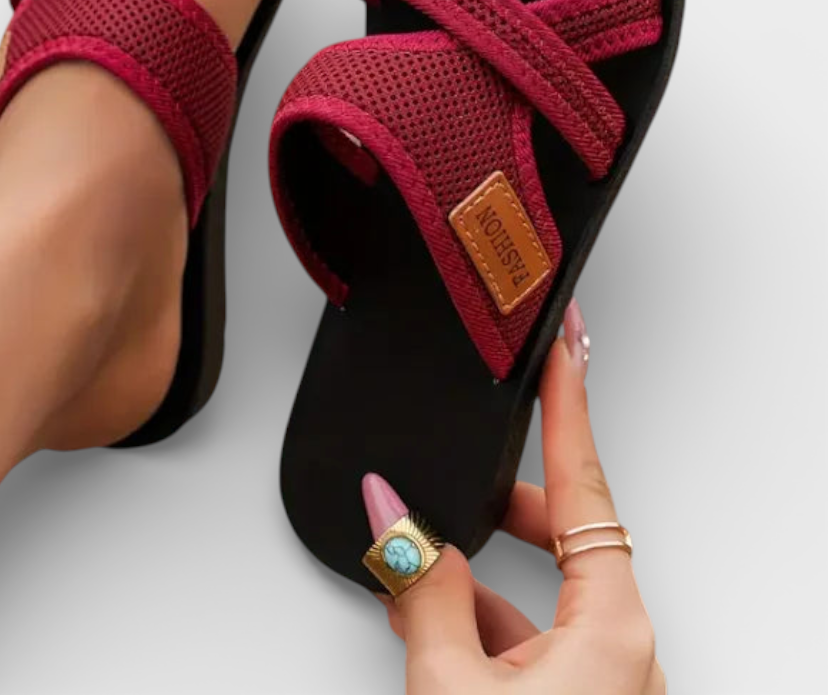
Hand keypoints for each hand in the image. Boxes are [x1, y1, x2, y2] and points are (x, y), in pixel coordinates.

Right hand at [370, 301, 663, 693]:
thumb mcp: (456, 690)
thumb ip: (421, 592)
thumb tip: (390, 513)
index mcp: (612, 628)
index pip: (585, 485)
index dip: (569, 407)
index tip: (566, 348)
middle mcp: (620, 648)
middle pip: (563, 533)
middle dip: (501, 500)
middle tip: (457, 465)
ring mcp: (601, 681)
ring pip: (540, 590)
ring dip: (480, 571)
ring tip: (419, 560)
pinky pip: (532, 634)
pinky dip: (482, 618)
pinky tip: (429, 616)